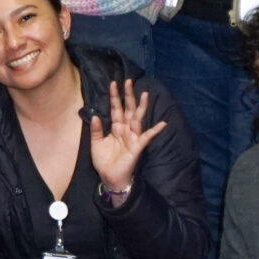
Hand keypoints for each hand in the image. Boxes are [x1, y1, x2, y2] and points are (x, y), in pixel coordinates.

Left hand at [88, 78, 168, 195]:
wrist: (109, 178)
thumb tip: (96, 115)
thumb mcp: (96, 144)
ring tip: (144, 94)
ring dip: (141, 107)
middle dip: (128, 96)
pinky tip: (162, 124)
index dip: (114, 97)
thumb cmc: (104, 161)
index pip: (116, 109)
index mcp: (115, 128)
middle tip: (129, 81)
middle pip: (128, 109)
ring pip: (138, 119)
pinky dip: (155, 131)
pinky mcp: (137, 147)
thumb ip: (96, 130)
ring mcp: (132, 137)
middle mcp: (125, 130)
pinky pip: (147, 137)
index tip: (113, 83)